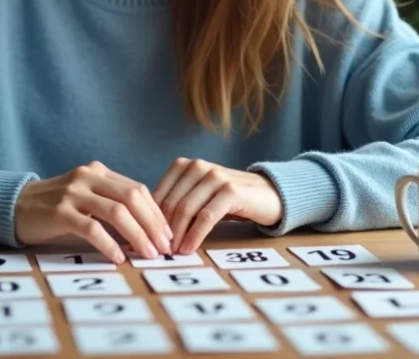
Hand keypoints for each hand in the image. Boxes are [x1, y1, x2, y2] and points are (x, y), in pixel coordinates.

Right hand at [14, 161, 172, 263]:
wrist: (15, 206)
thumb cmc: (56, 207)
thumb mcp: (86, 196)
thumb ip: (111, 203)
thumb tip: (148, 229)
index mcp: (99, 171)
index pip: (137, 189)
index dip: (156, 212)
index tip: (168, 234)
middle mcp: (88, 176)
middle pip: (132, 197)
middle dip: (152, 223)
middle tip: (164, 246)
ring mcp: (73, 193)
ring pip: (116, 212)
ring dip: (137, 235)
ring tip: (148, 254)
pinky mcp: (59, 212)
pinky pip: (91, 228)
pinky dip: (108, 244)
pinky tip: (118, 258)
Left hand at [153, 158, 283, 254]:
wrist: (270, 194)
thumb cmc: (230, 200)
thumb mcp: (200, 196)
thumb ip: (178, 203)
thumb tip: (148, 229)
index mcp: (185, 165)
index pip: (158, 195)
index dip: (150, 220)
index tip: (148, 242)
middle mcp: (198, 166)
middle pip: (170, 203)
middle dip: (161, 231)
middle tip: (158, 252)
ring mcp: (215, 176)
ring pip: (185, 210)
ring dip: (177, 235)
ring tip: (172, 253)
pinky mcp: (231, 190)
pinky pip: (206, 217)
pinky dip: (195, 235)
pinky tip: (189, 249)